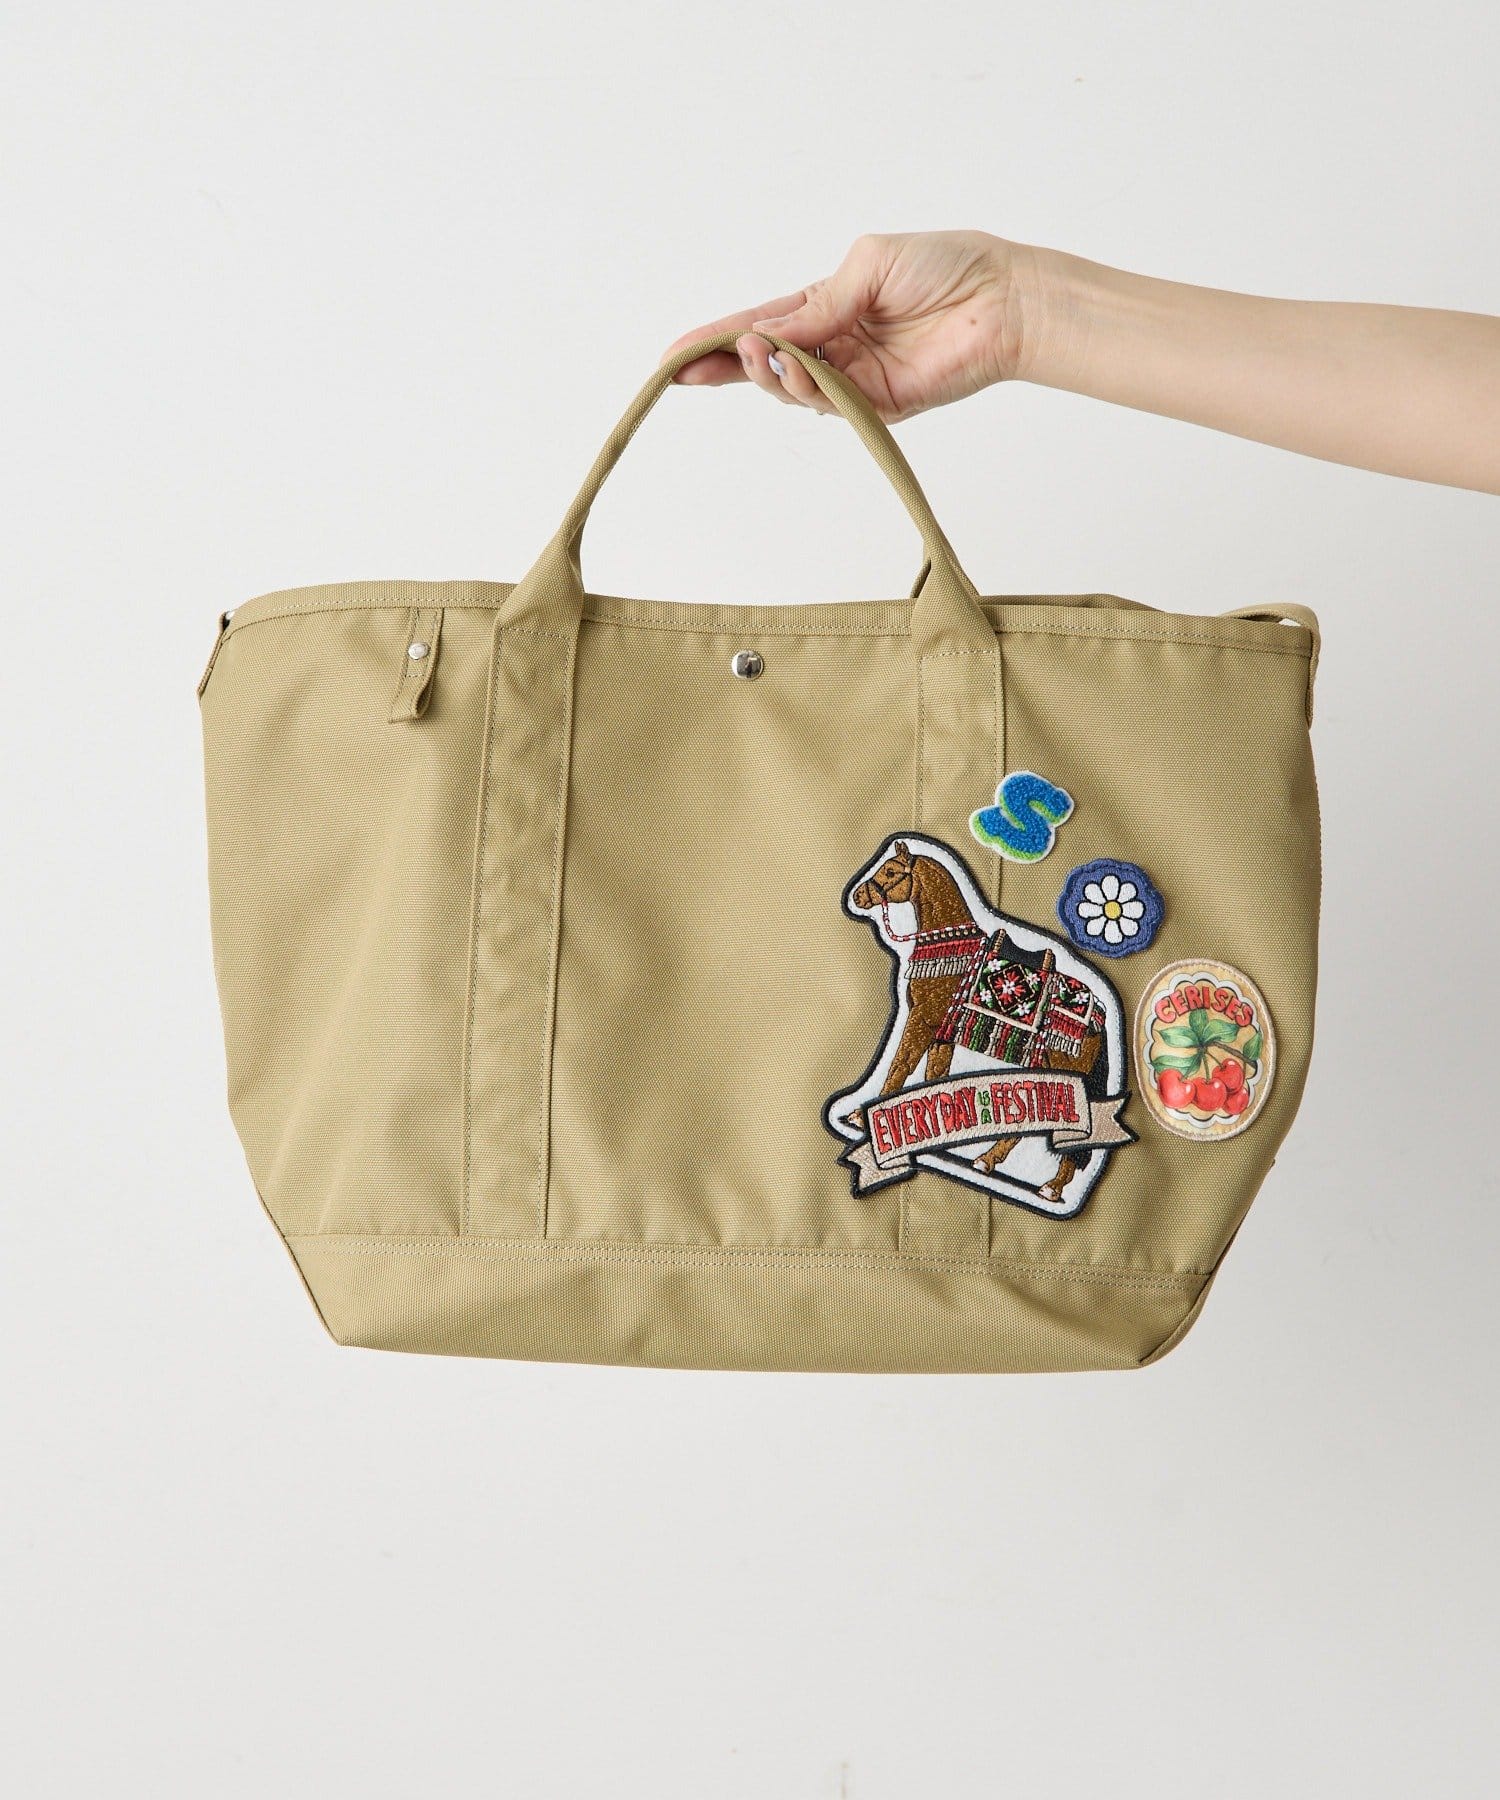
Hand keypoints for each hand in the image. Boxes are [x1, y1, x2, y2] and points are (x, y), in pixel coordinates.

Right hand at [661, 231, 1045, 423]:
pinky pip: (827, 405)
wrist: (1002, 300)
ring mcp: (852, 380)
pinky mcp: (878, 407)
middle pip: (763, 366)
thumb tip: (769, 332)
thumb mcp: (867, 265)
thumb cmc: (945, 266)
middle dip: (725, 368)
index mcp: (826, 305)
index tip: (671, 358)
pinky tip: (793, 368)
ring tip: (758, 354)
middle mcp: (832, 346)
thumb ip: (817, 303)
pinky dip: (803, 389)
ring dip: (766, 375)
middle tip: (694, 367)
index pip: (759, 326)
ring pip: (790, 390)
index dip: (715, 342)